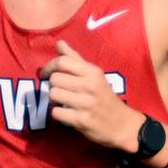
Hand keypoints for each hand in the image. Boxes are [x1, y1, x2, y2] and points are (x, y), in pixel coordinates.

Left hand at [40, 37, 133, 151]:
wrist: (122, 124)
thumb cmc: (105, 97)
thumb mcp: (94, 75)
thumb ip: (75, 59)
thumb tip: (59, 43)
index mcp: (92, 72)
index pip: (62, 62)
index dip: (49, 67)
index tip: (46, 73)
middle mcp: (89, 85)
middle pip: (54, 79)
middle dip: (53, 85)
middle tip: (60, 90)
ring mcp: (85, 104)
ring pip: (53, 95)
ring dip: (54, 100)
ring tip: (63, 102)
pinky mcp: (81, 120)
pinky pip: (56, 113)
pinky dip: (58, 114)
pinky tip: (66, 114)